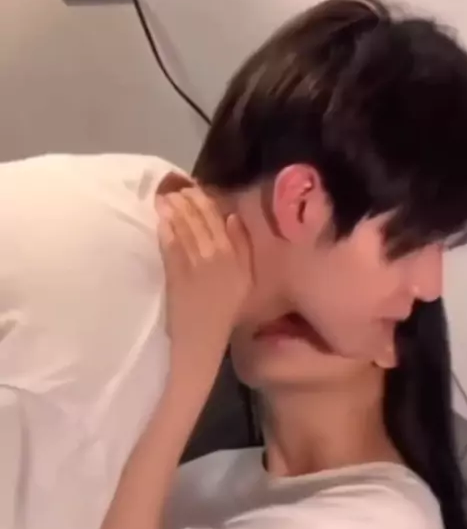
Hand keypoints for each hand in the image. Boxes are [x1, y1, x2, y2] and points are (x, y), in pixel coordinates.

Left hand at [158, 187, 251, 387]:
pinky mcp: (176, 275)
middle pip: (200, 220)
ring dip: (174, 210)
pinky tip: (160, 220)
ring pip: (184, 229)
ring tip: (165, 198)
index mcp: (236, 257)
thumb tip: (233, 216)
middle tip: (174, 189)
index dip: (205, 200)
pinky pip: (171, 246)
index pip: (220, 220)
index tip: (194, 188)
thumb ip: (242, 247)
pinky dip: (166, 231)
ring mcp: (196, 266)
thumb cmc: (223, 311)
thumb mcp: (243, 279)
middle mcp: (218, 257)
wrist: (202, 340)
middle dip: (186, 201)